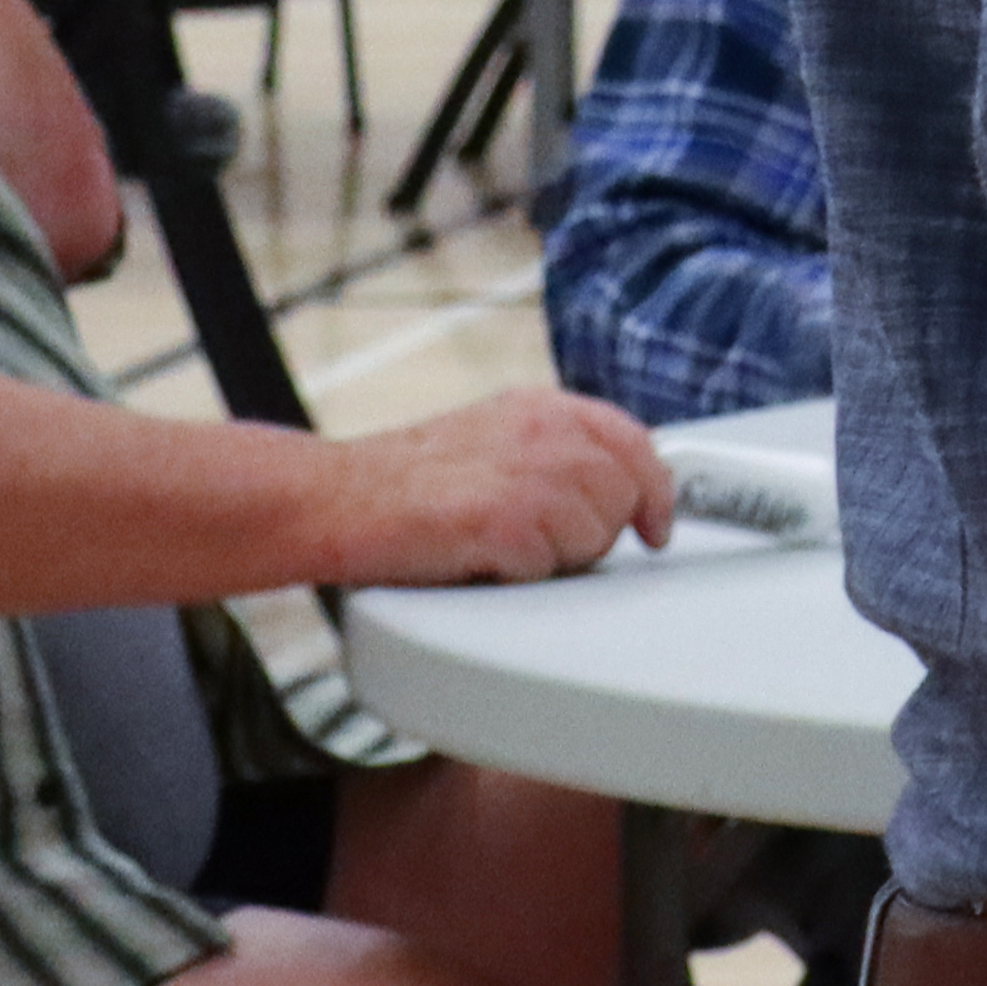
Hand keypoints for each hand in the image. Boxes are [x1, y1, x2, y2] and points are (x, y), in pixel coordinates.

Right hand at [297, 390, 670, 585]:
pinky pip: (547, 571)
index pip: (635, 444)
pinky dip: (514, 578)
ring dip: (552, 559)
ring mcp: (531, 475)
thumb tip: (610, 488)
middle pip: (623, 501)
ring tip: (496, 547)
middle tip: (532, 544)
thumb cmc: (399, 483)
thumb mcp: (491, 440)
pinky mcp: (508, 522)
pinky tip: (475, 560)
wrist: (330, 500)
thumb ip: (552, 452)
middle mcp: (547, 432)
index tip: (656, 526)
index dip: (655, 492)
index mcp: (545, 407)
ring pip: (593, 541)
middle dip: (590, 534)